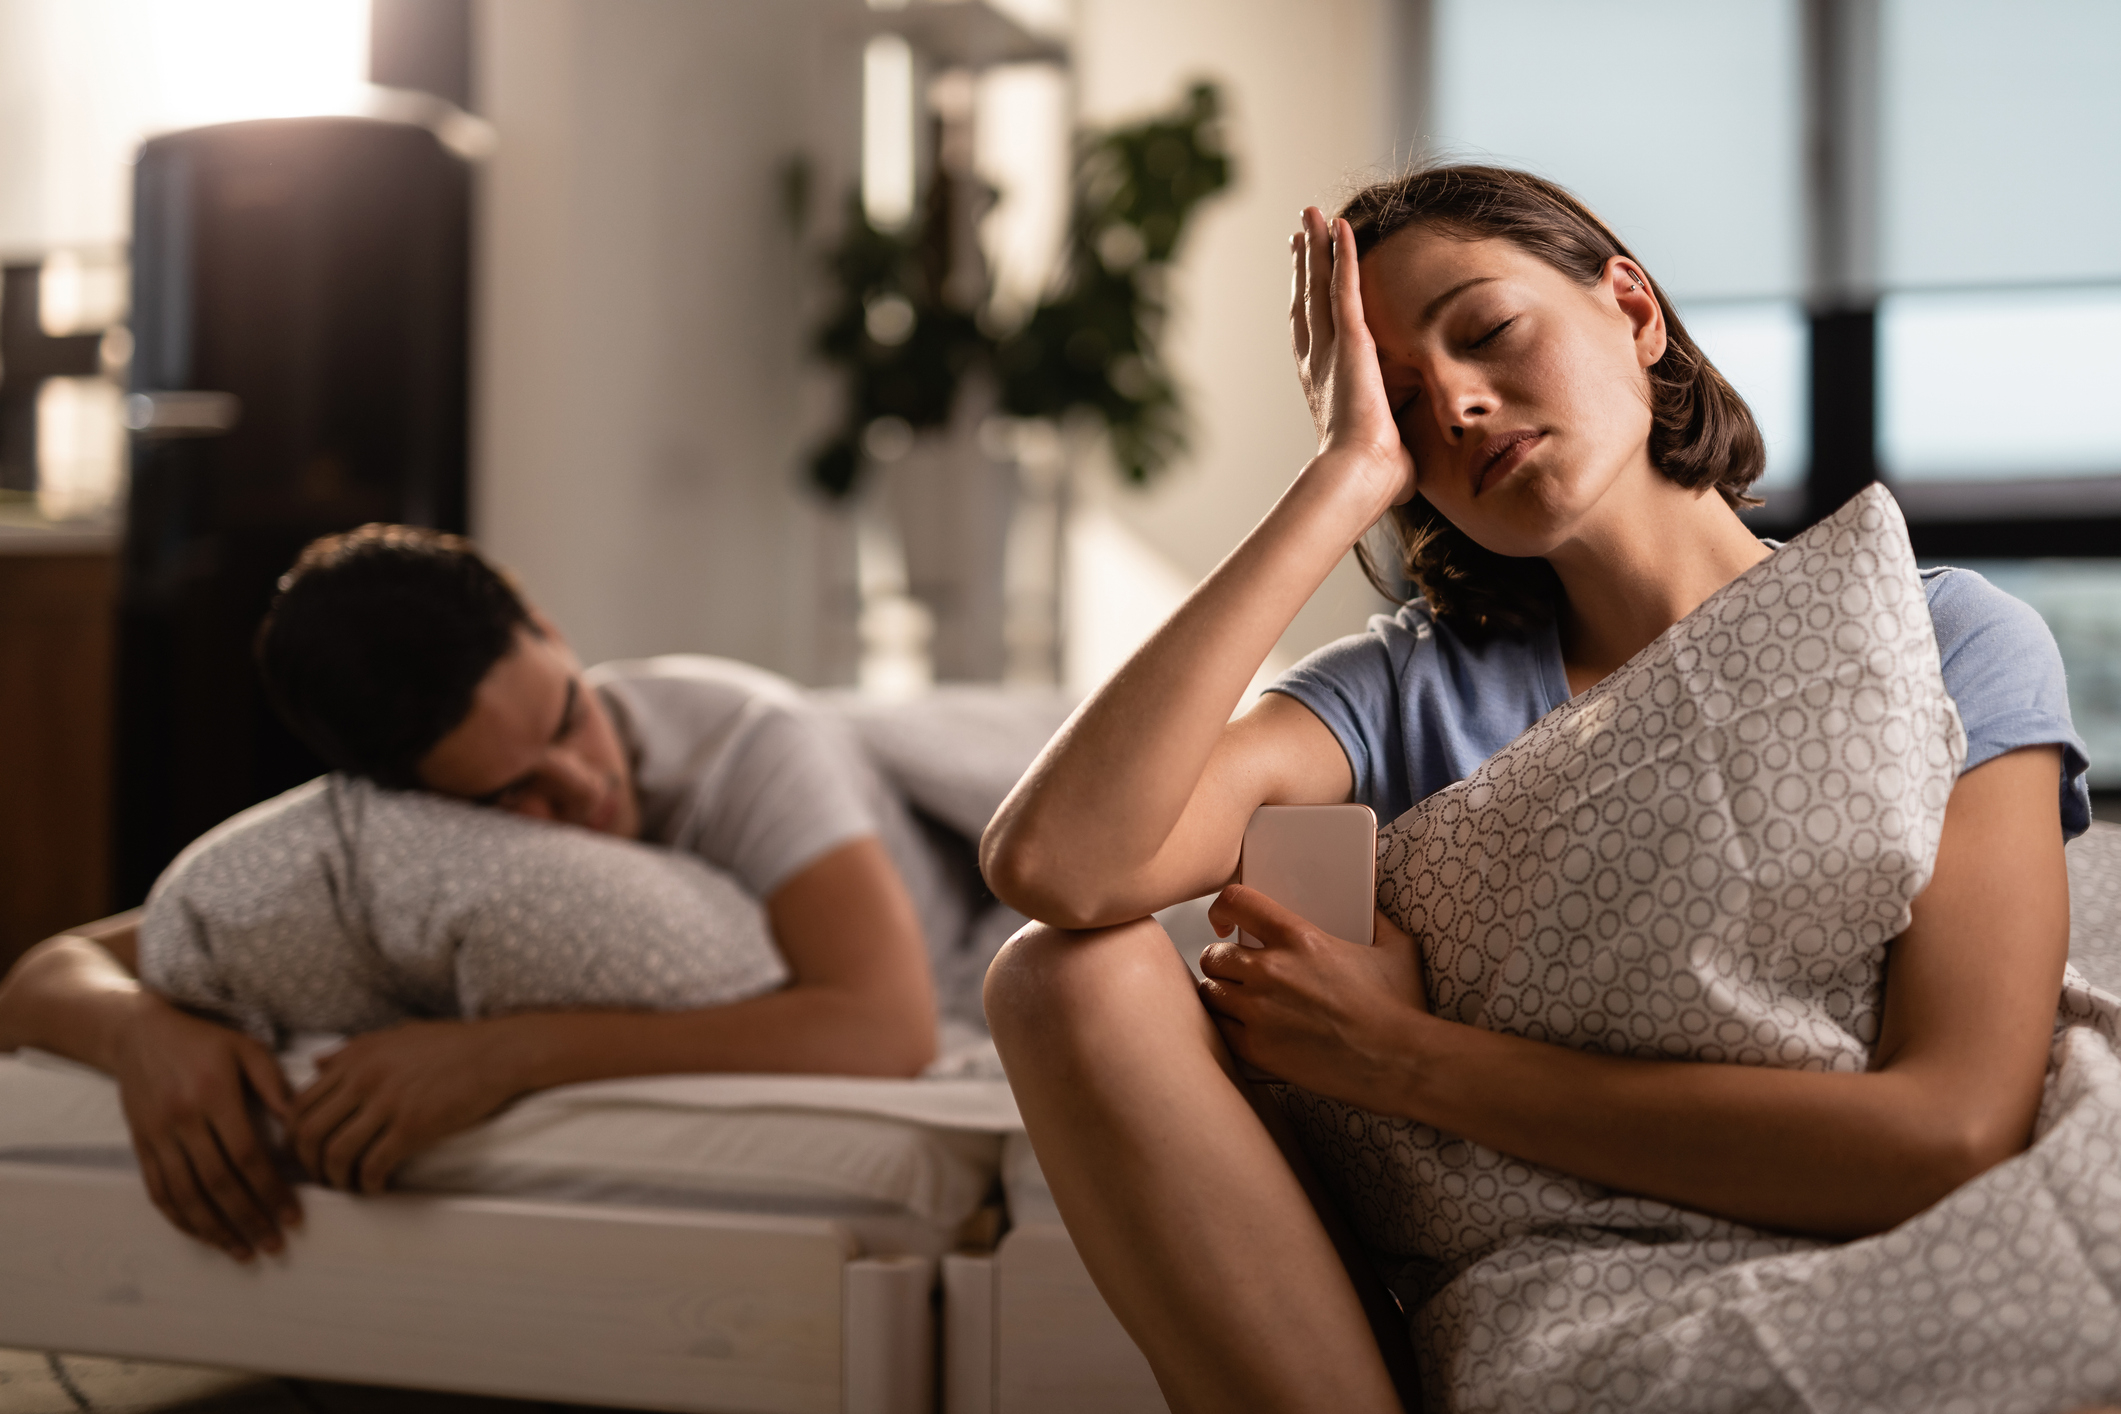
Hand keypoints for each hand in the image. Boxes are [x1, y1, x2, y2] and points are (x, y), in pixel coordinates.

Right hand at [109, 996, 299, 1260]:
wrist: (139, 1032)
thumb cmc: (204, 1040)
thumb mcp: (247, 1049)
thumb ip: (275, 1085)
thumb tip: (301, 1124)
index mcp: (215, 1096)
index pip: (247, 1156)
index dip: (271, 1191)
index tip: (293, 1216)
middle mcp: (183, 1120)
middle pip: (217, 1183)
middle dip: (248, 1219)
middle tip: (273, 1244)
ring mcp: (158, 1136)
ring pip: (186, 1195)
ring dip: (214, 1229)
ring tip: (242, 1251)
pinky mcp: (141, 1146)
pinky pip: (158, 1191)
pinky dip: (181, 1219)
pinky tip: (204, 1234)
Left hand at [290, 1019, 521, 1193]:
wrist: (498, 1052)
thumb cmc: (452, 1043)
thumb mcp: (394, 1036)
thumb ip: (351, 1050)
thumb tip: (316, 1063)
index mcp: (357, 1056)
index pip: (301, 1102)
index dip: (294, 1135)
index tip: (305, 1151)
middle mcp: (365, 1078)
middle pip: (309, 1131)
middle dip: (307, 1162)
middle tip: (321, 1175)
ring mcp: (388, 1103)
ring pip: (335, 1152)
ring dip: (335, 1178)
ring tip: (347, 1185)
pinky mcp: (413, 1126)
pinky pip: (373, 1164)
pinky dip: (367, 1183)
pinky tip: (376, 1186)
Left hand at [1197, 885, 1427, 1107]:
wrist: (1397, 1062)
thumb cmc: (1399, 1009)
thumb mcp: (1396, 950)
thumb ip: (1378, 924)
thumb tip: (1373, 913)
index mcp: (1300, 939)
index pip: (1237, 902)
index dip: (1224, 908)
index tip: (1226, 920)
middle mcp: (1271, 971)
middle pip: (1213, 955)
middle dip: (1222, 962)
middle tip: (1237, 973)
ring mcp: (1259, 1011)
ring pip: (1209, 993)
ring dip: (1221, 995)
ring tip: (1237, 1002)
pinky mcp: (1257, 1048)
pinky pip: (1218, 1030)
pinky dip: (1227, 1028)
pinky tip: (1243, 1029)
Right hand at [1288, 207, 1415, 507]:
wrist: (1359, 476)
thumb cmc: (1373, 480)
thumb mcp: (1388, 458)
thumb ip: (1395, 451)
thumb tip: (1411, 472)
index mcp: (1326, 388)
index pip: (1314, 337)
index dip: (1307, 306)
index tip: (1304, 282)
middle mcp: (1319, 363)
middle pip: (1307, 302)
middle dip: (1303, 267)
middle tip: (1298, 236)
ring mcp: (1331, 349)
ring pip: (1318, 286)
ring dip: (1314, 248)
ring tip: (1310, 216)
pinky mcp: (1351, 340)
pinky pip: (1344, 286)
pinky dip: (1340, 254)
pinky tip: (1339, 224)